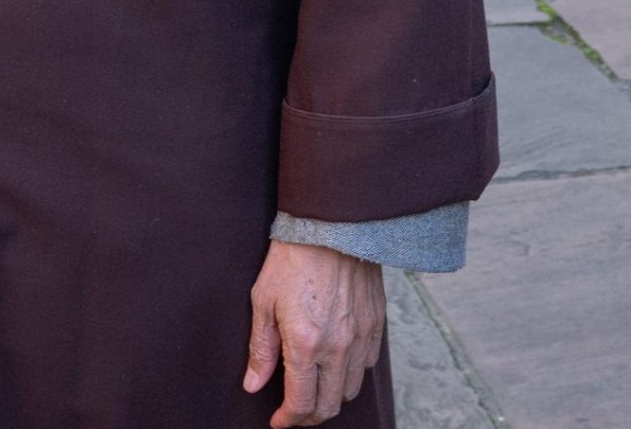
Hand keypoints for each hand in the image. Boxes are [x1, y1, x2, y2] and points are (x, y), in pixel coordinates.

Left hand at [244, 243, 384, 424]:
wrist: (330, 222)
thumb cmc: (291, 258)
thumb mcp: (263, 300)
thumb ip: (261, 348)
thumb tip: (253, 384)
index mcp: (306, 344)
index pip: (301, 404)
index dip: (287, 420)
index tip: (277, 421)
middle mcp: (338, 346)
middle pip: (329, 405)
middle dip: (309, 416)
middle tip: (294, 409)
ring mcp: (361, 335)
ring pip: (351, 389)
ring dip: (331, 396)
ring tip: (315, 386)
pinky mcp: (376, 322)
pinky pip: (368, 363)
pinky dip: (352, 372)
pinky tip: (337, 361)